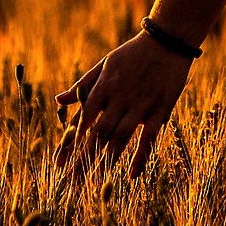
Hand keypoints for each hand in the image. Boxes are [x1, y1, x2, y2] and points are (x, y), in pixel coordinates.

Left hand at [55, 30, 194, 174]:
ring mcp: (141, 105)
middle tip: (72, 183)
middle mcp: (119, 98)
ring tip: (97, 184)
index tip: (58, 165)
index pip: (82, 120)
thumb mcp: (104, 65)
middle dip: (84, 159)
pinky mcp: (161, 110)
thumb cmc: (132, 54)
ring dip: (108, 161)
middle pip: (99, 134)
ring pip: (121, 137)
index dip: (69, 143)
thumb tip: (58, 101)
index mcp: (103, 87)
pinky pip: (149, 137)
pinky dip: (140, 156)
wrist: (167, 41)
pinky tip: (132, 175)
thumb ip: (82, 86)